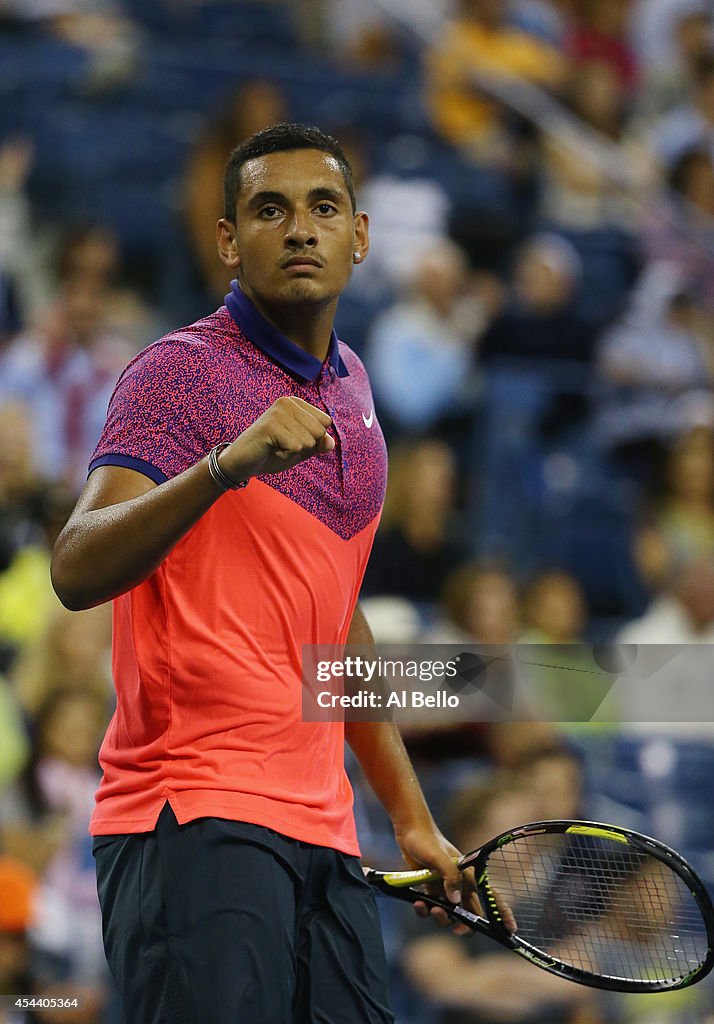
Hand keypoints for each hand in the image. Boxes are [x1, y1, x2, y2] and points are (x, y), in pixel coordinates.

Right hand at [220, 397, 333, 480]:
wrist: (243, 461)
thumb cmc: (273, 452)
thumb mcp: (302, 449)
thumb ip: (319, 444)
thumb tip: (330, 443)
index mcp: (297, 403)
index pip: (325, 422)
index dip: (313, 439)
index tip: (292, 439)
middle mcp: (288, 403)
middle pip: (319, 431)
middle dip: (304, 446)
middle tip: (283, 444)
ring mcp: (278, 412)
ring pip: (308, 441)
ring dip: (293, 452)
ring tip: (276, 446)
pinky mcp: (271, 425)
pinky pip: (295, 447)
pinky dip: (285, 455)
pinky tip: (271, 450)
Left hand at [395, 823, 516, 936]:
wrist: (410, 831)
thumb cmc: (427, 841)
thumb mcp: (440, 858)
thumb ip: (451, 877)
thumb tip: (455, 901)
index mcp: (469, 878)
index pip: (492, 898)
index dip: (503, 914)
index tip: (510, 930)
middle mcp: (460, 886)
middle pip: (470, 915)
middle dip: (465, 927)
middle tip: (457, 930)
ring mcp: (444, 889)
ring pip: (449, 916)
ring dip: (441, 918)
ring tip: (432, 909)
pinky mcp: (430, 890)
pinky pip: (430, 909)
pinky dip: (424, 911)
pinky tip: (419, 903)